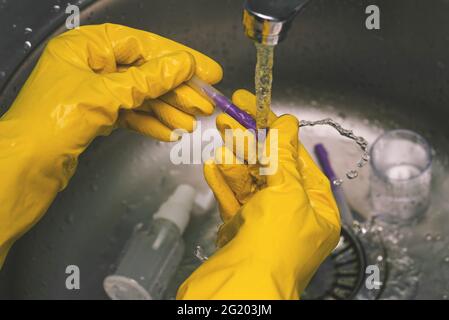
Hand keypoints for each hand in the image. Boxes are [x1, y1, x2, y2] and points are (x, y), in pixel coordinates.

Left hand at [0, 24, 220, 266]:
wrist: (21, 172)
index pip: (142, 45)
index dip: (177, 58)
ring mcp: (92, 92)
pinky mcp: (95, 117)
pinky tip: (168, 132)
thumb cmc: (49, 126)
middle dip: (176, 89)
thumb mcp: (104, 96)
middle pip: (144, 71)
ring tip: (192, 121)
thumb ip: (148, 79)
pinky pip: (130, 114)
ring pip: (140, 95)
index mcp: (85, 47)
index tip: (205, 70)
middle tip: (205, 101)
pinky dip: (149, 122)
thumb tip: (183, 64)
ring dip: (167, 109)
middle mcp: (89, 65)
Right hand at [177, 89, 340, 298]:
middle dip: (250, 140)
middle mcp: (293, 214)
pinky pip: (232, 200)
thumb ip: (284, 156)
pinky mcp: (240, 230)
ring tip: (220, 130)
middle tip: (230, 113)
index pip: (297, 159)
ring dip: (234, 157)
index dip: (278, 130)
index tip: (258, 107)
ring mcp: (264, 222)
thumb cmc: (276, 242)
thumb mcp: (287, 193)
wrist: (241, 290)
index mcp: (316, 208)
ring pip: (248, 182)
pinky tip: (212, 163)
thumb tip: (286, 123)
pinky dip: (222, 182)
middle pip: (270, 168)